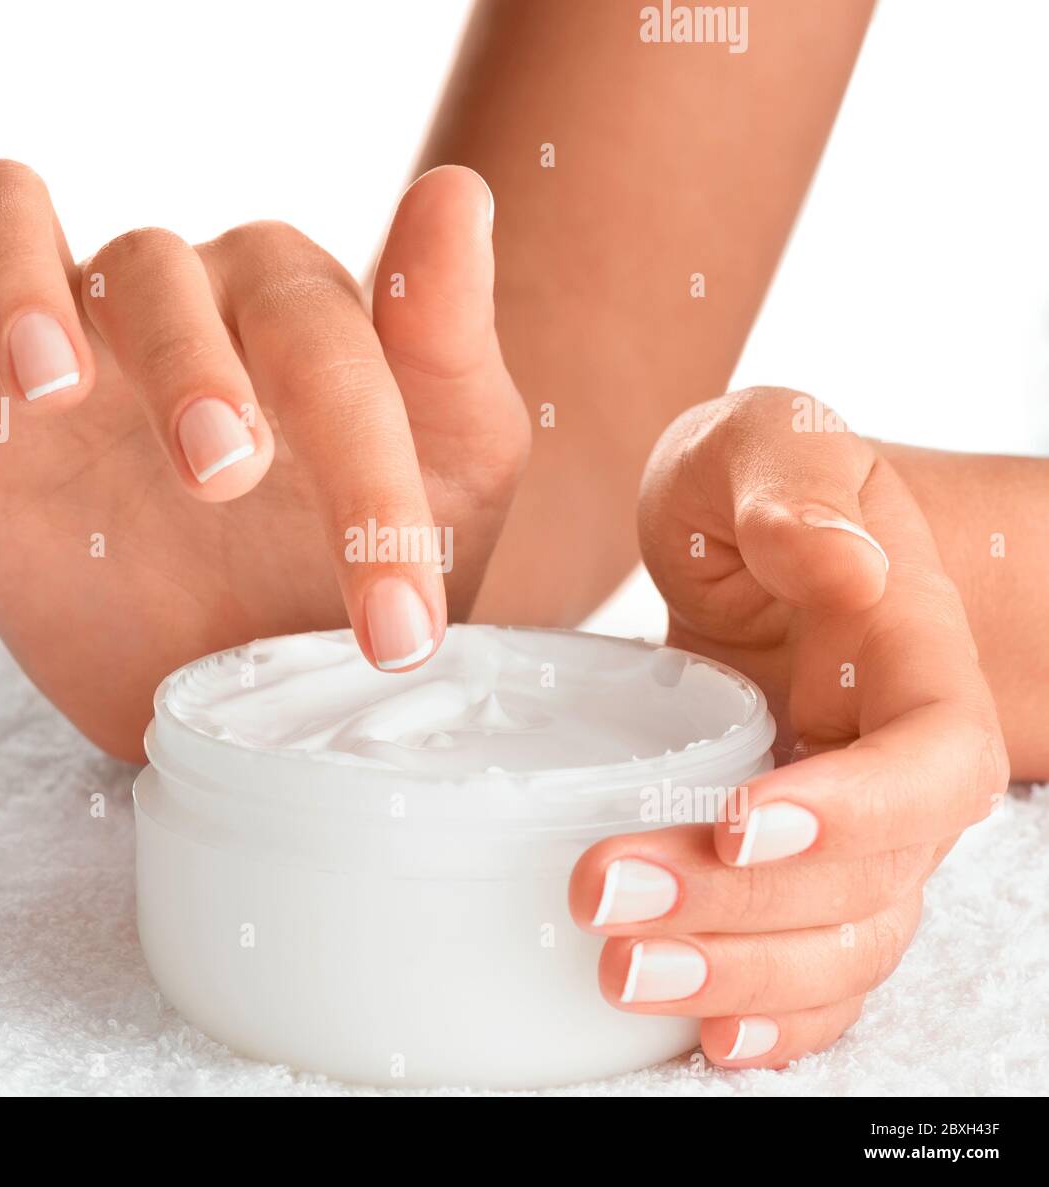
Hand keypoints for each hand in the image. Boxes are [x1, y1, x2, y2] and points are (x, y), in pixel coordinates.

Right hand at [0, 161, 528, 759]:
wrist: (249, 662)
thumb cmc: (355, 560)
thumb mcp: (452, 470)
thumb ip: (446, 340)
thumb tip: (457, 190)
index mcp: (292, 314)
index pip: (319, 336)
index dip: (365, 472)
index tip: (395, 621)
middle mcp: (170, 311)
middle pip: (155, 269)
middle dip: (189, 366)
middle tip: (221, 475)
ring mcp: (57, 354)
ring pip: (2, 219)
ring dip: (17, 279)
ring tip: (51, 387)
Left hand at [569, 389, 1008, 1066]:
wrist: (752, 532)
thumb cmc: (758, 483)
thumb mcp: (764, 445)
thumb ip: (795, 492)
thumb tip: (845, 566)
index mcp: (909, 658)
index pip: (930, 764)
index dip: (856, 815)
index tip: (740, 824)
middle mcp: (892, 759)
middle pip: (872, 880)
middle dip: (748, 911)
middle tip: (607, 897)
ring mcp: (847, 821)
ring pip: (842, 940)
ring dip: (741, 977)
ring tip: (621, 971)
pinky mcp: (794, 857)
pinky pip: (812, 959)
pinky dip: (769, 1012)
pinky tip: (701, 1033)